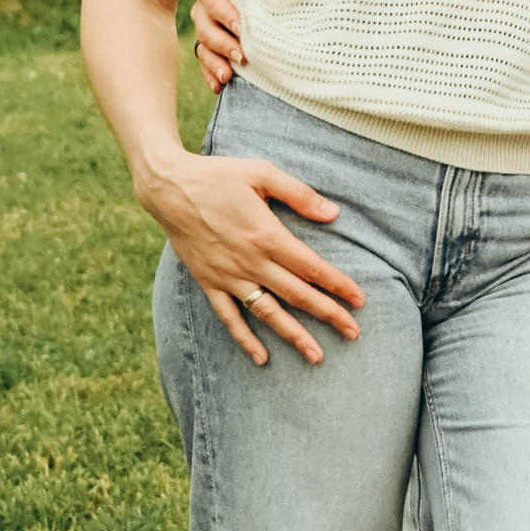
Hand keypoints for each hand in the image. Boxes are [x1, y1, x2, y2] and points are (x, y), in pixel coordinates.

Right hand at [140, 148, 364, 367]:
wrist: (169, 188)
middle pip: (297, 295)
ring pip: (268, 313)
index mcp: (267, 235)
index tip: (360, 301)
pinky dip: (245, 339)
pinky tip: (261, 358)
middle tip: (354, 333)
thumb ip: (299, 194)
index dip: (338, 285)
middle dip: (328, 315)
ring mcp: (228, 276)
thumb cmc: (218, 176)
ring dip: (294, 336)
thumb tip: (332, 213)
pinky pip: (229, 317)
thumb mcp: (262, 172)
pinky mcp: (209, 282)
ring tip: (317, 356)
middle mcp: (250, 261)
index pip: (312, 267)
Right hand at [190, 0, 245, 90]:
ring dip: (216, 61)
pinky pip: (204, 62)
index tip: (241, 27)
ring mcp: (204, 27)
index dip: (224, 11)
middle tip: (242, 54)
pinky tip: (219, 87)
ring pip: (203, 45)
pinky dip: (211, 75)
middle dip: (223, 41)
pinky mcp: (207, 46)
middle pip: (205, 25)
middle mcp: (204, 6)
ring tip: (229, 75)